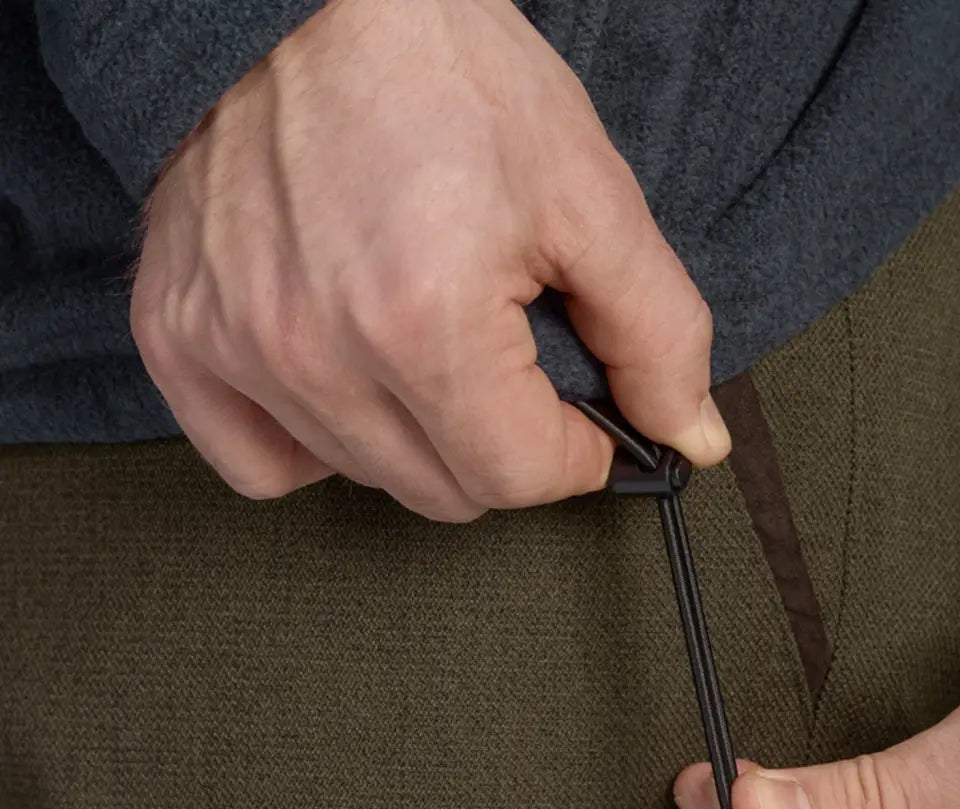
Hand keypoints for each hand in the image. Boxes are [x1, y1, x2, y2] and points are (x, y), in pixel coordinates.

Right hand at [131, 0, 727, 519]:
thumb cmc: (445, 75)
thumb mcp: (587, 193)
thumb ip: (658, 333)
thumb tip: (691, 438)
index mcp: (426, 321)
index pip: (521, 477)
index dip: (574, 451)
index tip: (578, 415)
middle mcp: (316, 353)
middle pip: (446, 493)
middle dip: (502, 448)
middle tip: (508, 370)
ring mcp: (235, 350)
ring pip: (366, 480)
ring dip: (420, 440)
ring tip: (426, 350)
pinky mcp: (180, 337)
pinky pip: (258, 465)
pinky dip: (313, 447)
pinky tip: (345, 386)